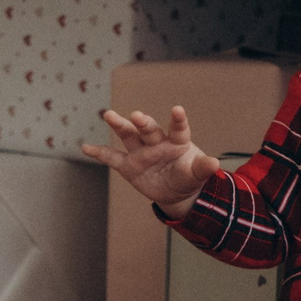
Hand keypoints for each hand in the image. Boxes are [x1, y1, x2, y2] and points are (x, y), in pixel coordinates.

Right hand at [81, 107, 222, 219]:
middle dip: (143, 123)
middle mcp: (157, 143)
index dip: (178, 120)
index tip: (177, 109)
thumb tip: (215, 163)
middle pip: (149, 130)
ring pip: (129, 136)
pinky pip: (112, 158)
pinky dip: (99, 153)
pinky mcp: (128, 165)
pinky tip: (86, 147)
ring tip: (108, 115)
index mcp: (177, 142)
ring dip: (119, 125)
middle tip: (137, 115)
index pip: (178, 129)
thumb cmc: (189, 176)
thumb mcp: (197, 174)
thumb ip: (203, 167)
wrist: (176, 191)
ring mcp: (141, 152)